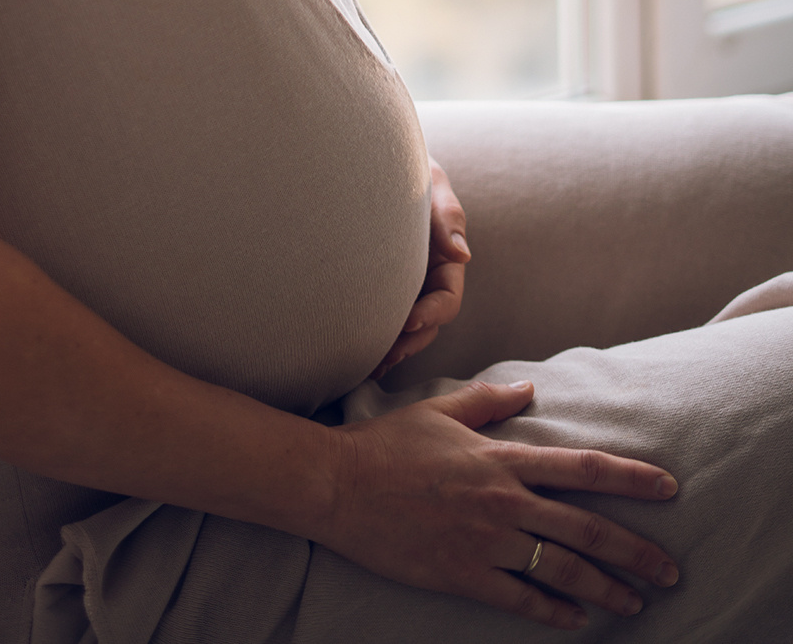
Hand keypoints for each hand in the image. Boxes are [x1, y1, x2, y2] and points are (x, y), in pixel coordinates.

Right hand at [316, 379, 680, 630]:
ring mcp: (485, 542)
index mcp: (500, 458)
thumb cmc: (387, 445)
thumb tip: (529, 388)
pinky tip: (577, 620)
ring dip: (606, 589)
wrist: (337, 486)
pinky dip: (555, 612)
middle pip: (586, 528)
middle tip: (670, 570)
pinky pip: (522, 600)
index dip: (629, 478)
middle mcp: (502, 501)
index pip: (581, 467)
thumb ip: (490, 403)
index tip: (668, 487)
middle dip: (635, 551)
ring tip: (635, 602)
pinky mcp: (463, 576)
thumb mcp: (440, 412)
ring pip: (563, 569)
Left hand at [373, 156, 468, 375]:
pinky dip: (373, 336)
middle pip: (426, 323)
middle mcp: (427, 280)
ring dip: (391, 347)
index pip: (447, 299)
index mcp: (446, 261)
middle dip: (409, 342)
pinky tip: (354, 354)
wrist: (378, 161)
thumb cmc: (411, 170)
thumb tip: (462, 255)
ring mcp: (404, 286)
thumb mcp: (433, 186)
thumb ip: (447, 217)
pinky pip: (381, 317)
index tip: (409, 321)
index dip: (431, 314)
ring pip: (405, 327)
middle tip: (383, 356)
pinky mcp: (380, 287)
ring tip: (369, 365)